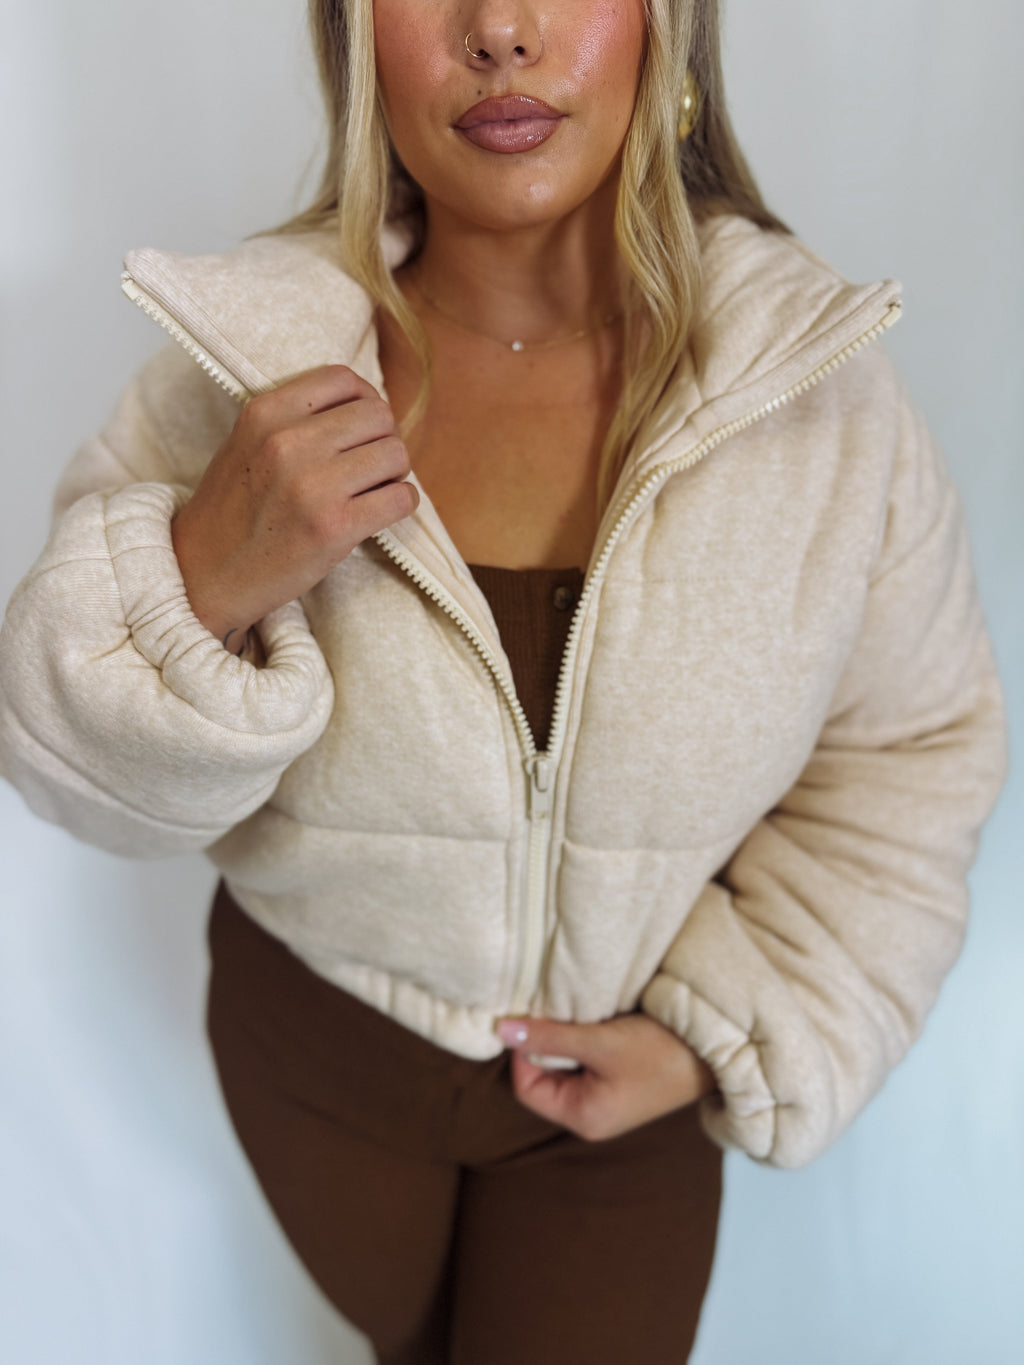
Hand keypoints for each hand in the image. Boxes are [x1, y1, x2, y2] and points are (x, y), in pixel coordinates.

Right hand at [171, 366, 417, 649]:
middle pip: (379, 415)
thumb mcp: (247, 443)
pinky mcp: (334, 526)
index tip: (361, 427)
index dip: (365, 401)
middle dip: (384, 439)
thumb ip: (295, 419)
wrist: (203, 575)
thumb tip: (365, 407)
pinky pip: (401, 498)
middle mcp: (287, 442)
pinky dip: (402, 503)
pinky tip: (381, 511)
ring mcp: (312, 485)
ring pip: (395, 454)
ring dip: (395, 473)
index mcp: (265, 413)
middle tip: (371, 465)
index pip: (344, 379)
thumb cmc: (231, 511)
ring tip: (374, 489)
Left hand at [495, 1012, 716, 1141]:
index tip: (534, 1018)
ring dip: (564, 1039)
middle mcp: (591, 1115)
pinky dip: (581, 1040)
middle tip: (555, 1011)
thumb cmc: (660, 1051)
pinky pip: (584, 1061)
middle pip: (542, 1077)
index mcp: (583, 1118)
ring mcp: (606, 1099)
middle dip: (544, 1044)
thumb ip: (549, 1036)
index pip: (526, 1087)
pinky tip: (593, 1020)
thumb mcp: (600, 1041)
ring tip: (577, 1014)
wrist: (715, 1050)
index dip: (524, 1052)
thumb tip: (500, 1030)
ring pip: (563, 1066)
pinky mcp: (619, 1081)